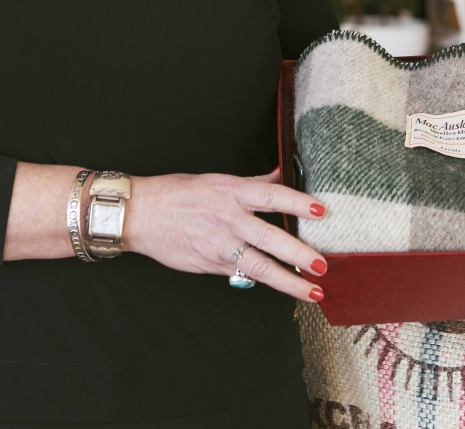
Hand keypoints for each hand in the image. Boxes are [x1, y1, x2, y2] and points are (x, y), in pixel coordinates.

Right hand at [124, 167, 328, 301]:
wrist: (141, 215)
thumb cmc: (177, 193)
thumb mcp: (217, 180)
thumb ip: (252, 183)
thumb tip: (279, 173)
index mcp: (231, 192)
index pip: (272, 196)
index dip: (298, 203)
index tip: (321, 211)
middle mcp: (229, 219)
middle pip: (270, 238)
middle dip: (299, 254)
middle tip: (323, 265)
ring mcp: (221, 246)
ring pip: (260, 267)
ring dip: (289, 281)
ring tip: (312, 291)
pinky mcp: (212, 266)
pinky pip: (242, 274)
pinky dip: (262, 280)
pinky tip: (282, 286)